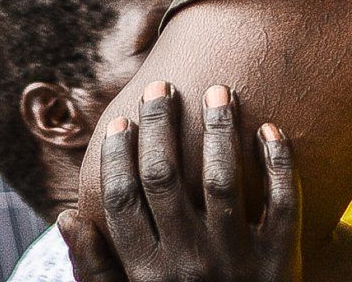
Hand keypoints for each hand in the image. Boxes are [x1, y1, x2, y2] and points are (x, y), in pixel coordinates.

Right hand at [64, 84, 300, 281]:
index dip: (118, 155)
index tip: (122, 120)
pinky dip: (278, 162)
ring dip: (219, 129)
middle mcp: (187, 267)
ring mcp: (236, 266)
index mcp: (147, 275)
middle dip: (160, 124)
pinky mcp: (280, 265)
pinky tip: (270, 127)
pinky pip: (282, 204)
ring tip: (218, 91)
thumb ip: (97, 270)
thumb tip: (69, 217)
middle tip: (162, 87)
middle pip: (165, 179)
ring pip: (223, 181)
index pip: (122, 201)